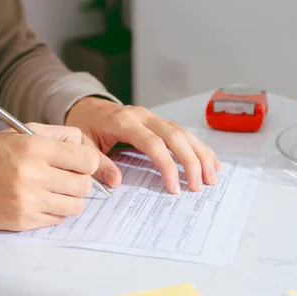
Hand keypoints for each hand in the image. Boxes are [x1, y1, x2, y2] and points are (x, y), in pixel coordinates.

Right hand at [0, 124, 98, 230]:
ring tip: (52, 190)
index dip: (87, 162)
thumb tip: (82, 145)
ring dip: (69, 199)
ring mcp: (28, 201)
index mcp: (34, 148)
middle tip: (64, 177)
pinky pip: (57, 219)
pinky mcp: (22, 221)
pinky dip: (54, 211)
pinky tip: (39, 201)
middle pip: (84, 185)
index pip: (87, 160)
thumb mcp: (18, 133)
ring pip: (75, 206)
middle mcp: (33, 175)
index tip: (79, 163)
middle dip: (79, 181)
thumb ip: (54, 134)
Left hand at [65, 97, 221, 193]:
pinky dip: (199, 148)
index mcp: (124, 122)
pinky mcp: (160, 122)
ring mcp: (154, 117)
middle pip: (175, 136)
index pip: (152, 144)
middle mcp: (144, 116)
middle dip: (191, 162)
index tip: (174, 188)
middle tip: (199, 186)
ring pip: (184, 133)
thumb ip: (97, 163)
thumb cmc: (86, 127)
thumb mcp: (84, 145)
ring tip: (212, 177)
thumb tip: (116, 182)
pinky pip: (184, 133)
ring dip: (201, 155)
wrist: (87, 107)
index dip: (166, 166)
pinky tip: (211, 161)